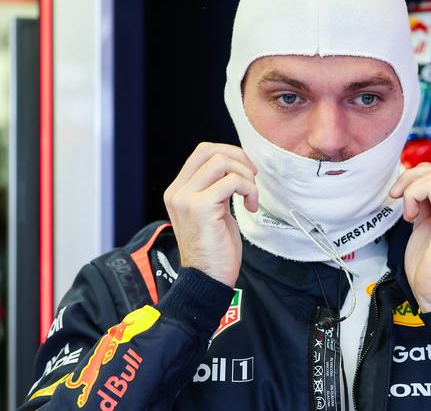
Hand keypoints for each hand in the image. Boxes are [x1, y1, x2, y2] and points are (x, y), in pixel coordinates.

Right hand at [163, 142, 258, 286]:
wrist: (208, 279)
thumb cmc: (215, 249)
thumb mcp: (213, 211)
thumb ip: (216, 188)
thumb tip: (236, 167)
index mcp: (178, 191)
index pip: (202, 152)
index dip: (230, 154)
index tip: (246, 172)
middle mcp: (177, 192)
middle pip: (210, 150)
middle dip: (239, 159)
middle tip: (252, 179)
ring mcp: (186, 198)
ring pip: (222, 162)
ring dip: (246, 176)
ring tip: (250, 197)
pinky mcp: (201, 208)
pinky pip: (232, 181)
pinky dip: (249, 190)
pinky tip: (249, 207)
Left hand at [389, 163, 430, 311]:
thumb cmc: (429, 266)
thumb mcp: (424, 223)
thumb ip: (424, 203)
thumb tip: (411, 183)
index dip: (416, 177)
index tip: (399, 194)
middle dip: (410, 179)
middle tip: (396, 197)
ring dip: (410, 189)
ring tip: (407, 212)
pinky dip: (413, 196)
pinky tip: (411, 216)